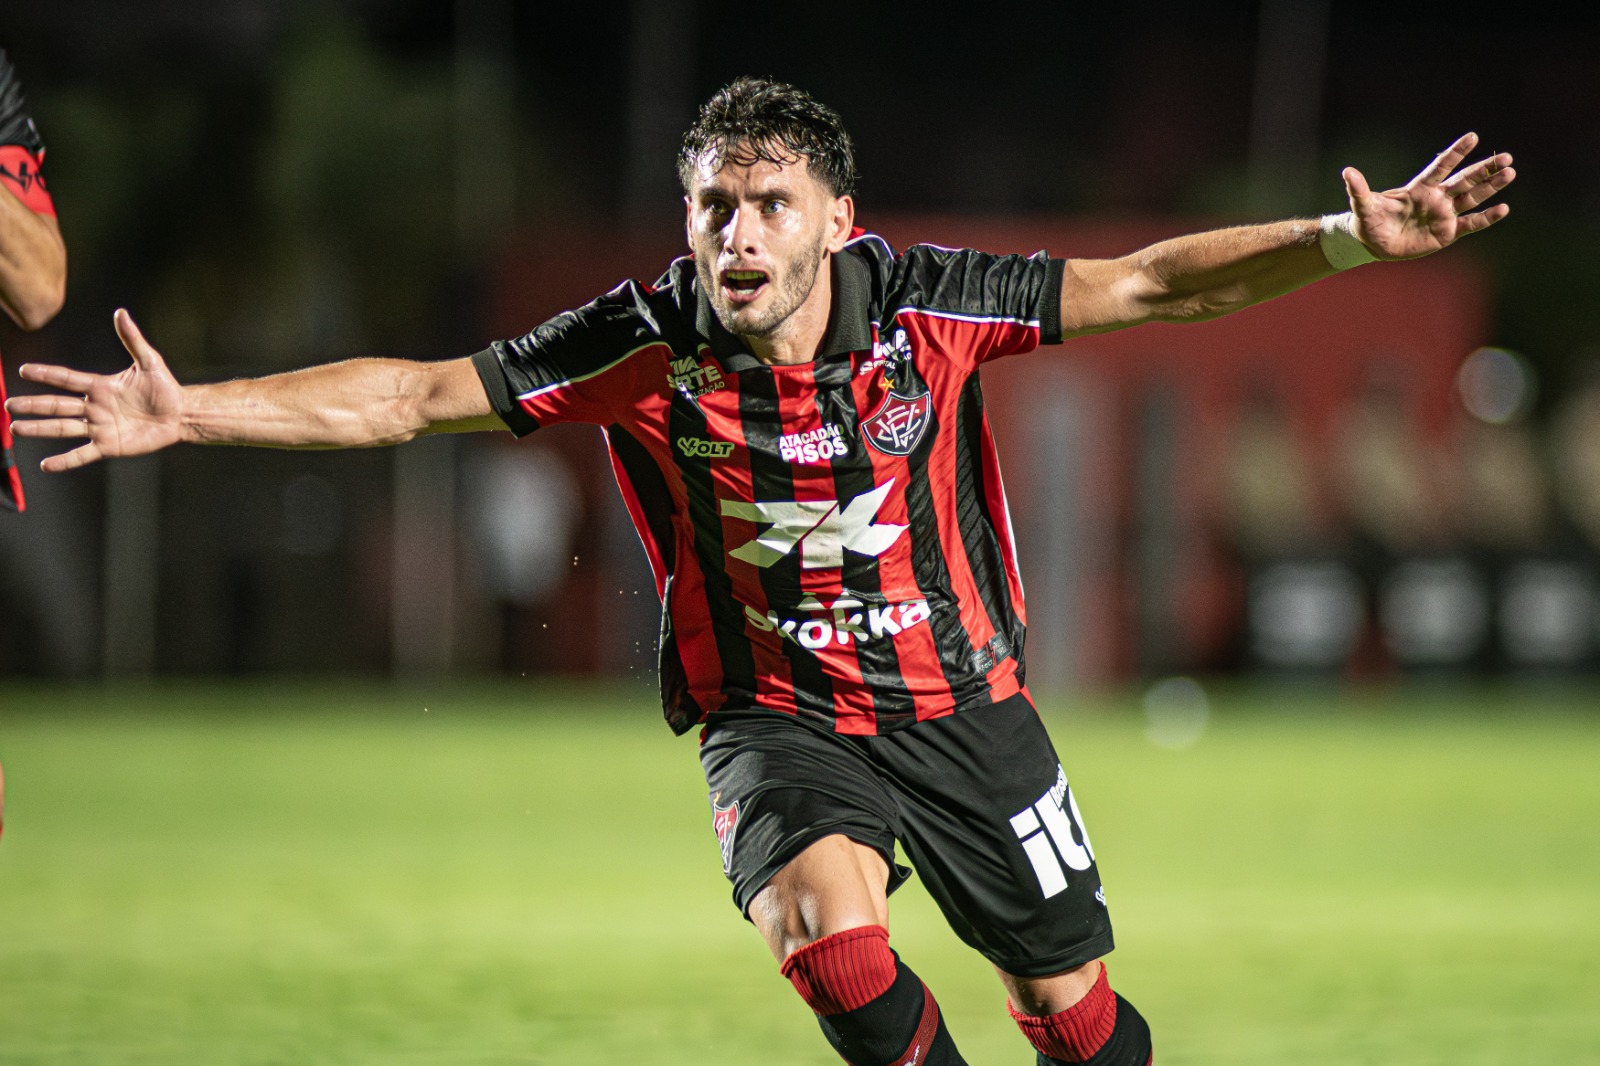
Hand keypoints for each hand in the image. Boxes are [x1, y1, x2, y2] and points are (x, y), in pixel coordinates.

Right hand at [4, 308, 185, 470]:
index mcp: (100, 386)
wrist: (181, 415)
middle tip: (9, 406)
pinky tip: (46, 465)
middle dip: (33, 405)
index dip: (46, 374)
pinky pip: (82, 454)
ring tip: (16, 428)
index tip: (24, 371)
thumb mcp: (149, 361)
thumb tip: (121, 313)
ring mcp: (99, 427)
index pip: (66, 379)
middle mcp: (94, 407)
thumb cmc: (165, 388)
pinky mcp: (109, 446)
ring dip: (39, 429)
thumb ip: (132, 339)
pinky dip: (65, 461)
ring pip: (63, 428)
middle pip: (57, 405)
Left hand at [1342, 133, 1514, 260]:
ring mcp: (1444, 214)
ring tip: (1510, 173)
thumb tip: (1347, 171)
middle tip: (1506, 157)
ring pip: (1472, 197)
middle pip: (1465, 179)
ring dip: (1490, 186)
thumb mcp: (1363, 206)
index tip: (1473, 136)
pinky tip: (1503, 209)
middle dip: (1484, 169)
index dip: (1456, 152)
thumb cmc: (1369, 221)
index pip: (1441, 166)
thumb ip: (1358, 190)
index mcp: (1419, 188)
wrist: (1372, 243)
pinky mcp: (1447, 232)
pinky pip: (1471, 223)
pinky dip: (1486, 218)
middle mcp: (1436, 198)